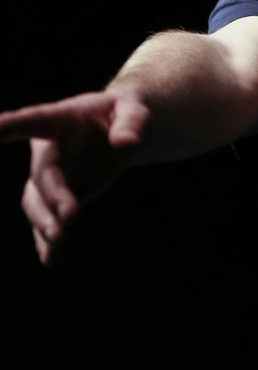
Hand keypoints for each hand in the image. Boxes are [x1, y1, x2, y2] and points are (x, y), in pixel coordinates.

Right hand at [0, 91, 149, 264]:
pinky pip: (47, 218)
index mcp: (62, 118)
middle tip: (70, 215)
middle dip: (53, 194)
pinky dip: (46, 240)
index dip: (12, 124)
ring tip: (57, 243)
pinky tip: (50, 259)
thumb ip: (131, 123)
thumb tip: (125, 144)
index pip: (33, 119)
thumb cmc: (124, 114)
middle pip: (44, 172)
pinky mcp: (58, 196)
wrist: (119, 132)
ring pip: (36, 200)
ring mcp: (51, 174)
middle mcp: (49, 148)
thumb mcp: (134, 110)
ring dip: (44, 221)